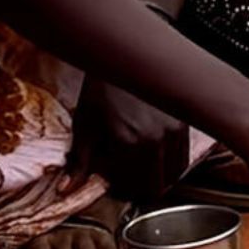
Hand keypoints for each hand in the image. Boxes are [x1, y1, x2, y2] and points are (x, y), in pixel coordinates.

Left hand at [63, 80, 188, 202]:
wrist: (124, 59)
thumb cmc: (103, 89)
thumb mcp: (84, 126)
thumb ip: (79, 163)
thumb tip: (64, 189)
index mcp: (129, 143)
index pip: (131, 188)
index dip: (120, 189)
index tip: (113, 180)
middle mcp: (156, 139)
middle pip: (157, 188)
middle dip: (140, 187)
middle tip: (127, 176)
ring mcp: (173, 131)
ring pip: (173, 175)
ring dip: (158, 176)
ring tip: (140, 163)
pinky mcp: (183, 123)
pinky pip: (183, 158)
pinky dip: (169, 162)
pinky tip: (154, 152)